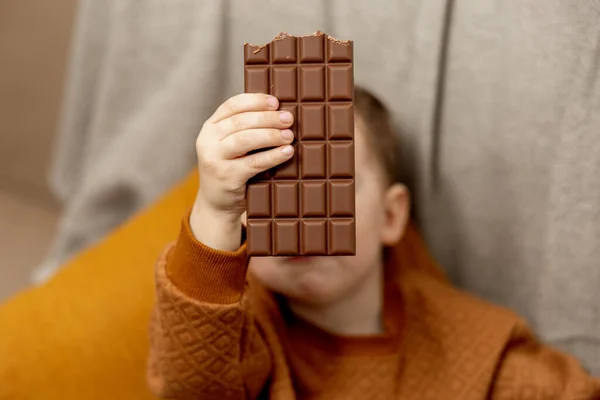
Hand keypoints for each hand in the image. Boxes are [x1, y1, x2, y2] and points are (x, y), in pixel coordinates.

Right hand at [191, 93, 293, 250]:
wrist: (217, 204)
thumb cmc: (231, 168)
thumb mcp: (230, 145)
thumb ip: (244, 128)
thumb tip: (279, 111)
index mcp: (210, 127)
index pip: (232, 105)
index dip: (255, 101)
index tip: (276, 102)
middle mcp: (208, 140)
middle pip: (241, 121)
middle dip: (268, 118)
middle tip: (288, 118)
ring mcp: (214, 159)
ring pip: (245, 139)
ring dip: (271, 135)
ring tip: (289, 135)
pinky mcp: (226, 177)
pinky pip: (254, 163)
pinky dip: (273, 156)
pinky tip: (287, 152)